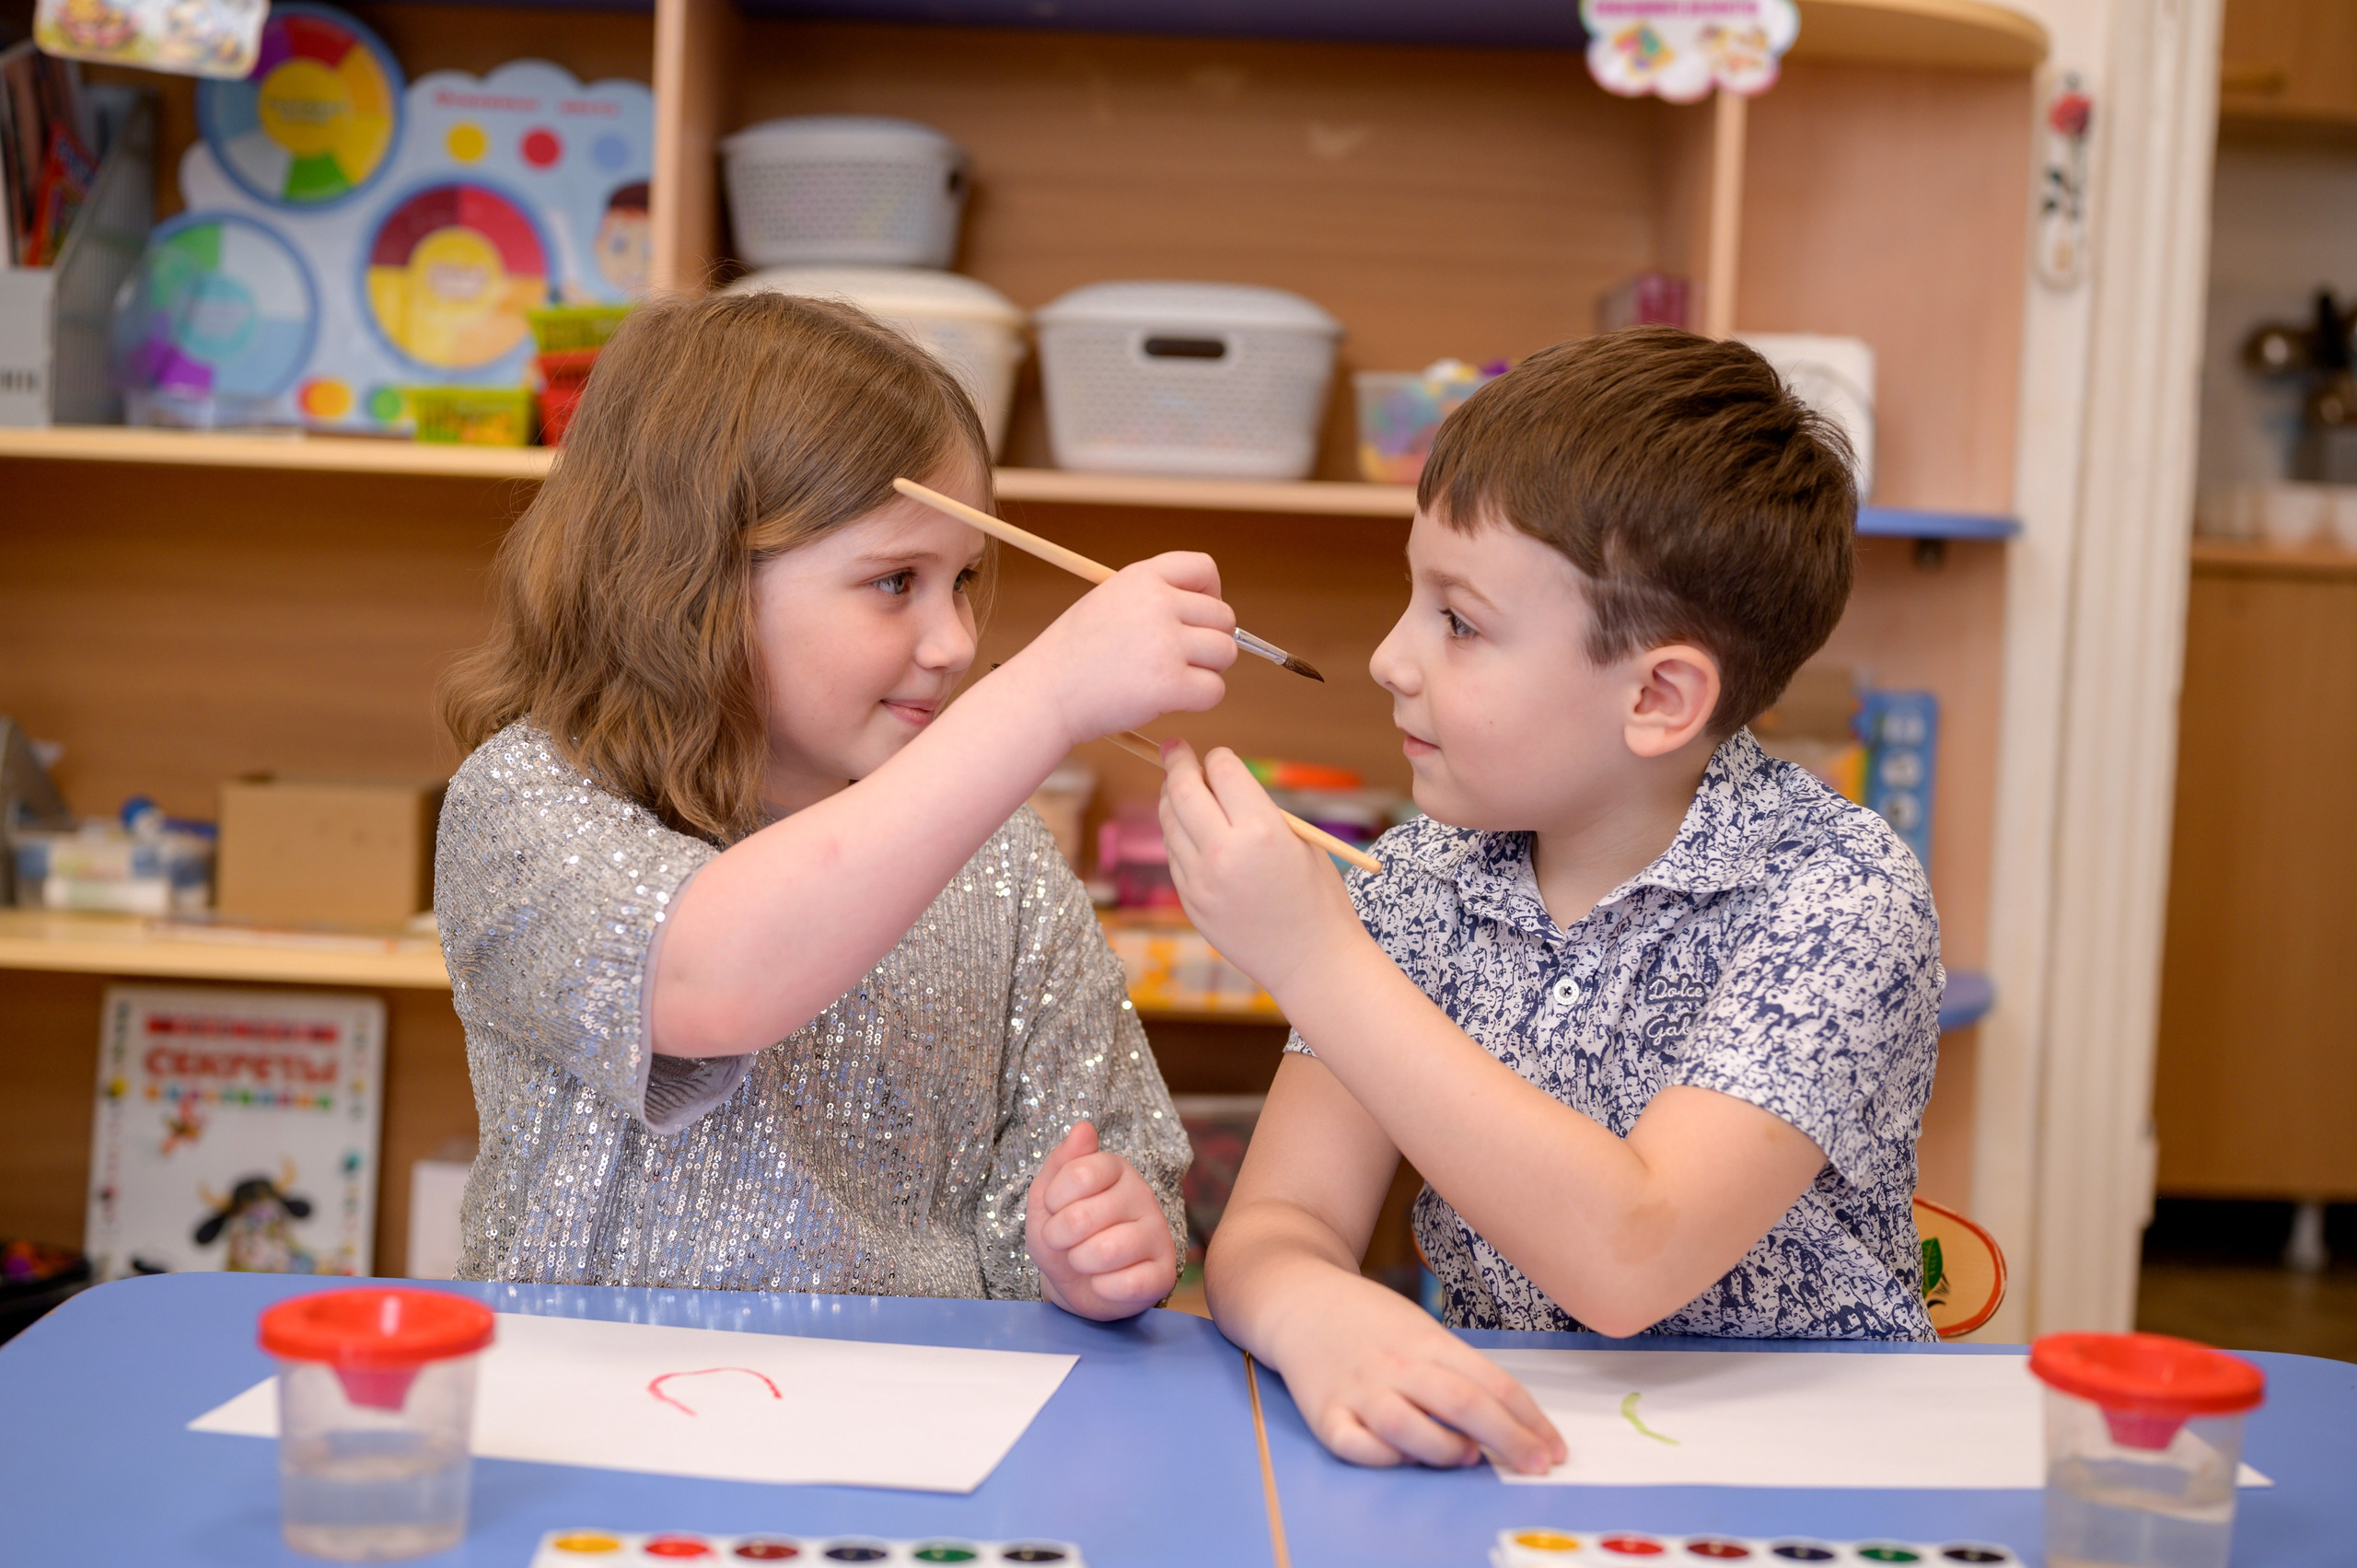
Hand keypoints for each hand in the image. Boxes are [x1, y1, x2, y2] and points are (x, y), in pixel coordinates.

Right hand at [1002, 553, 1236, 748]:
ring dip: (1208, 670)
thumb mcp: (1110, 600)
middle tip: (1181, 659)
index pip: (1204, 569)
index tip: (1196, 618)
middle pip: (1224, 617)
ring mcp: (1165, 643)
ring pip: (1226, 653)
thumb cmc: (1076, 654)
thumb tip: (1210, 614)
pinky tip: (1171, 699)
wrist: (1045, 692)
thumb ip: (1155, 597)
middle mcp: (1157, 603)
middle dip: (1211, 640)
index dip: (1211, 595)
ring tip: (1174, 678)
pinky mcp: (1169, 683)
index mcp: (1142, 577)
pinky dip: (1200, 699)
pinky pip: (1214, 690)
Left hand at [1025, 1122, 1178, 1319]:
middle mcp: (1142, 1194)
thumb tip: (1083, 1128)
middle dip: (1058, 1237)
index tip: (1053, 1208)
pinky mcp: (1165, 1272)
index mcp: (1115, 1168)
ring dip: (1079, 1262)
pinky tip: (1104, 1280)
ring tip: (1083, 1260)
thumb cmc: (1063, 1236)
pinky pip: (1128, 1284)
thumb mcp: (1047, 1198)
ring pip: (1107, 1250)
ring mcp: (1158, 1233)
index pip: (1079, 1173)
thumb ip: (1062, 1162)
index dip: (1054, 1199)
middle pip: (1083, 1216)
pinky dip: (1103, 1287)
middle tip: (1063, 1241)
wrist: (1077, 1284)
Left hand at [1159, 742, 1365, 1002]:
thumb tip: (1219, 782)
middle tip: (1175, 751)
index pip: (1222, 770)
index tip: (1216, 758)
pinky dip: (1179, 837)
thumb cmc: (1318, 898)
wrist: (1311, 962)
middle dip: (1178, 764)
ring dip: (1174, 801)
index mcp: (1262, 830)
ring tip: (1184, 792)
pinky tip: (1194, 835)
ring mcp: (1201, 880)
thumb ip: (1258, 810)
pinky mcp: (1190, 902)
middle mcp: (1225, 852)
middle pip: (1182, 790)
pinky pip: (1174, 856)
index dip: (1219, 758)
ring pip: (1170, 822)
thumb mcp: (1302, 841)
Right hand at [1266, 1268, 1564, 1472]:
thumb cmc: (1368, 1321)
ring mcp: (1359, 1389)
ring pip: (1407, 1425)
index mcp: (1428, 1342)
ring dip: (1444, 1447)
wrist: (1300, 1298)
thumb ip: (1456, 1371)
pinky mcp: (1324, 1412)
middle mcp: (1397, 1364)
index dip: (1530, 1419)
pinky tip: (1402, 1457)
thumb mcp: (1421, 1330)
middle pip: (1461, 1402)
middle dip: (1508, 1439)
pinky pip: (1355, 1445)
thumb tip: (1503, 1419)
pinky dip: (1382, 1457)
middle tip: (1536, 1465)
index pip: (1491, 1381)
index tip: (1553, 1448)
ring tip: (1468, 1457)